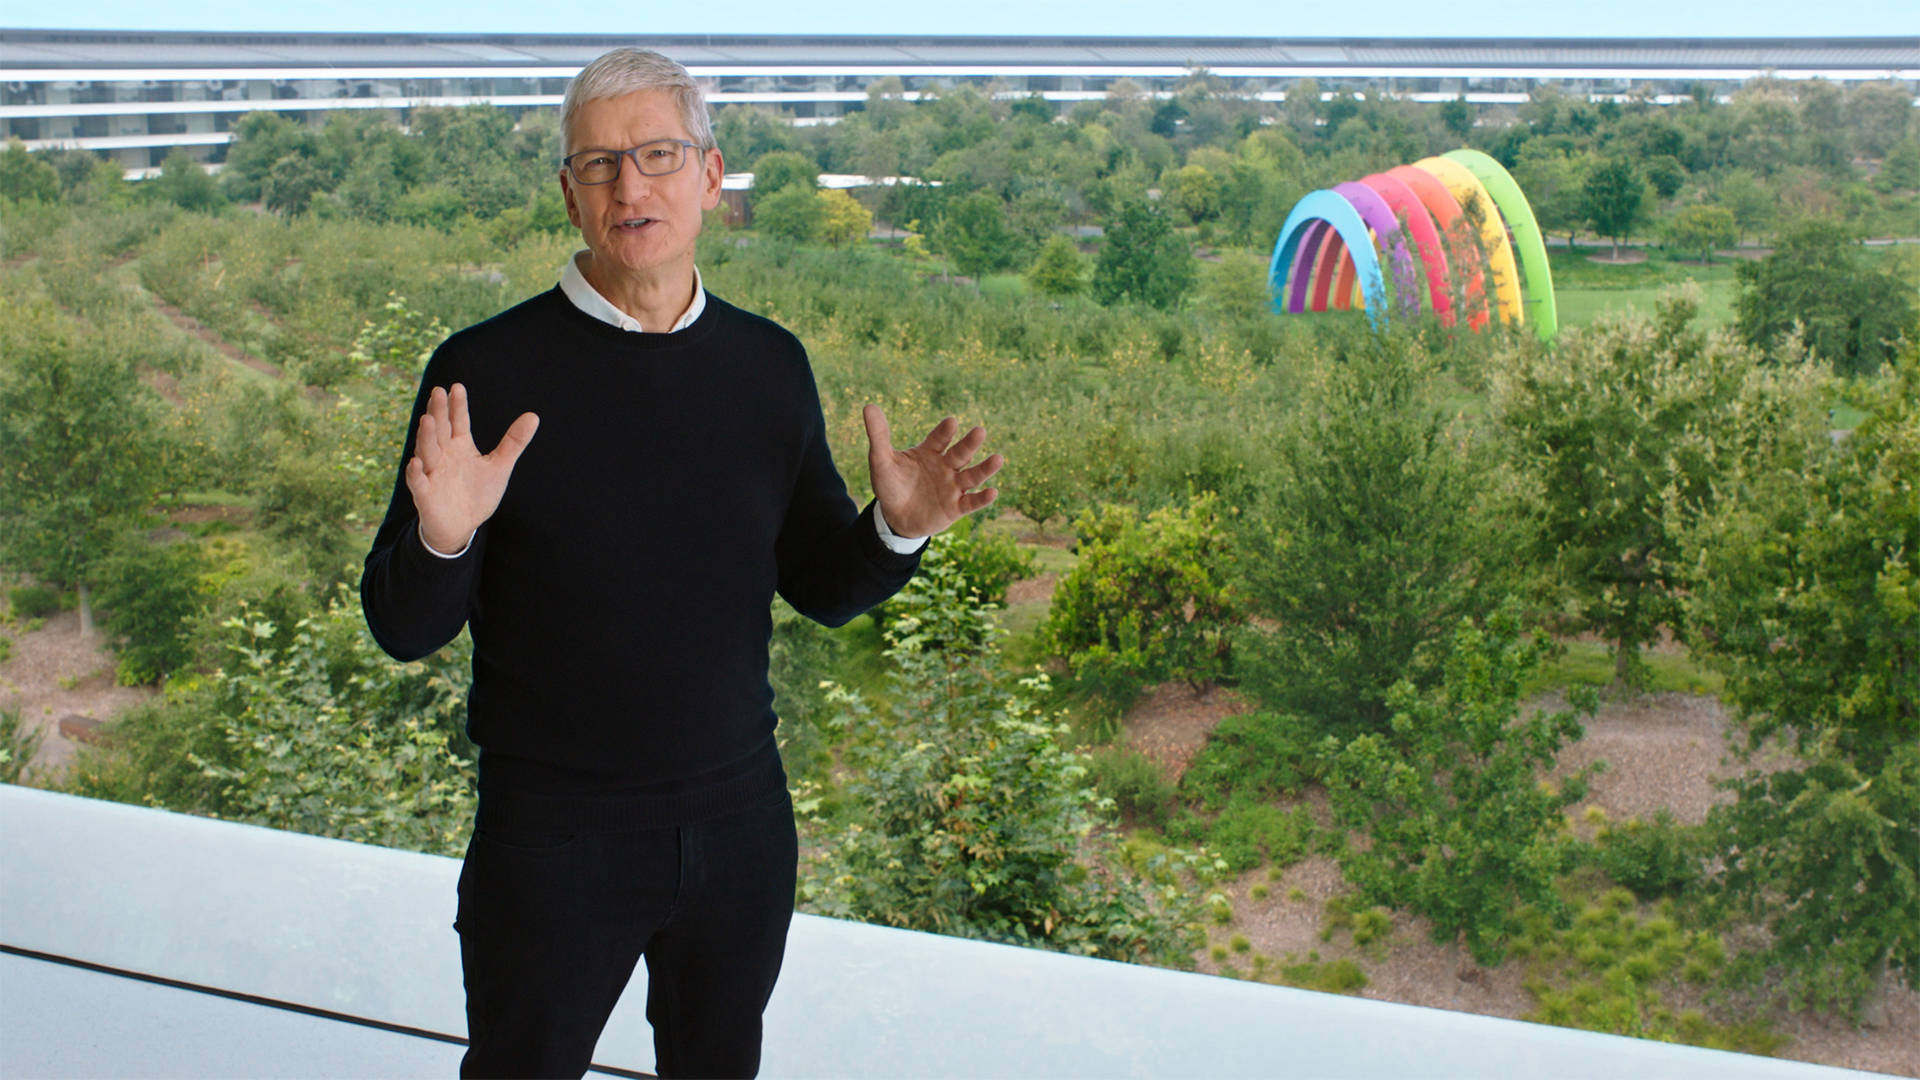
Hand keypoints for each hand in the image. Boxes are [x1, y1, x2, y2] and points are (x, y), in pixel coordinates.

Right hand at [405, 383, 538, 551]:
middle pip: (440, 430)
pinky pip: (418, 482)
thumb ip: (514, 442)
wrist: (462, 526)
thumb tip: (533, 415)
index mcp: (460, 446)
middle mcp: (443, 455)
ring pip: (427, 451)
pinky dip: (416, 473)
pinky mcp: (424, 494)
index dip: (458, 406)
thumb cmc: (478, 493)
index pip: (458, 422)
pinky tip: (416, 462)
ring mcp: (432, 473)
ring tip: (427, 419)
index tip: (457, 387)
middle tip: (438, 391)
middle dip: (439, 412)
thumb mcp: (500, 466)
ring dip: (426, 436)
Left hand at [863, 405, 1002, 539]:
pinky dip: (982, 499)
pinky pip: (971, 502)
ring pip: (972, 476)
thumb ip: (879, 435)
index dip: (945, 431)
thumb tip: (869, 406)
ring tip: (998, 458)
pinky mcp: (956, 507)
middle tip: (980, 431)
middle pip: (961, 453)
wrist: (895, 517)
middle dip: (970, 444)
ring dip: (985, 468)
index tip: (951, 422)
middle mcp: (946, 466)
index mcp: (929, 452)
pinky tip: (993, 492)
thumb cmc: (891, 485)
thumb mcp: (881, 461)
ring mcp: (953, 487)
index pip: (939, 438)